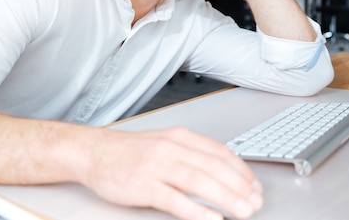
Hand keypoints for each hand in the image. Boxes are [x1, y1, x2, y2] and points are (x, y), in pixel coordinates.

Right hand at [80, 127, 262, 219]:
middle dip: (240, 187)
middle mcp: (171, 148)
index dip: (242, 171)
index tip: (255, 186)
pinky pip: (175, 200)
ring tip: (243, 212)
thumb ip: (192, 153)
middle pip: (214, 168)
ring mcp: (156, 166)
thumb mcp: (165, 142)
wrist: (93, 152)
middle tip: (255, 202)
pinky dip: (197, 211)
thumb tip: (223, 171)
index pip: (220, 153)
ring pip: (199, 182)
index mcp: (180, 137)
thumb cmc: (130, 151)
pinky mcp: (143, 186)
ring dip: (226, 199)